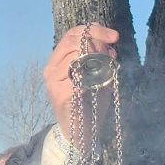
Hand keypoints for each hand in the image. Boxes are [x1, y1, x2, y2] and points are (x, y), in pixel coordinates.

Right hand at [43, 23, 121, 142]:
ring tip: (109, 64)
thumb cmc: (91, 104)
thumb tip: (108, 42)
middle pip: (72, 40)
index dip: (93, 30)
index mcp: (57, 61)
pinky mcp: (61, 94)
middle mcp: (51, 69)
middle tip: (113, 47)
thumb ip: (100, 58)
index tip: (114, 36)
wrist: (81, 135)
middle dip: (97, 38)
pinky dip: (94, 74)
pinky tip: (102, 80)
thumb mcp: (97, 76)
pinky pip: (79, 75)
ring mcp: (54, 82)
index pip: (72, 35)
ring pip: (75, 55)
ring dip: (97, 56)